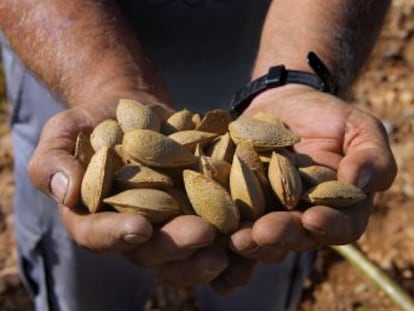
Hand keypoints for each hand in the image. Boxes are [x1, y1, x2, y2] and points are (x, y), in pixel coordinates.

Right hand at [27, 100, 227, 284]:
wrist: (134, 109)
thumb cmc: (94, 121)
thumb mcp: (64, 132)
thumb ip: (52, 161)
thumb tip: (64, 191)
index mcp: (93, 218)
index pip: (98, 235)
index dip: (116, 236)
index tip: (139, 227)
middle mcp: (130, 229)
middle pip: (150, 249)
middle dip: (175, 245)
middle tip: (202, 234)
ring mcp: (165, 223)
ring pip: (184, 249)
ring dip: (207, 252)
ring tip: (231, 244)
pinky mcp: (193, 209)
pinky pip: (211, 228)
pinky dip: (229, 235)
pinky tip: (249, 232)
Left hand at [229, 84, 396, 260]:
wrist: (287, 102)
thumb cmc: (329, 118)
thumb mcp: (360, 129)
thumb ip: (371, 156)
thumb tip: (360, 182)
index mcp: (337, 208)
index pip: (340, 227)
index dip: (329, 226)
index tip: (314, 218)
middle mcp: (302, 217)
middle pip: (295, 238)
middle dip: (280, 236)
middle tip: (264, 232)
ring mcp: (269, 213)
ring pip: (261, 236)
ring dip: (249, 240)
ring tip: (237, 236)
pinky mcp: (239, 201)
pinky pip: (231, 217)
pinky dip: (222, 224)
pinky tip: (210, 224)